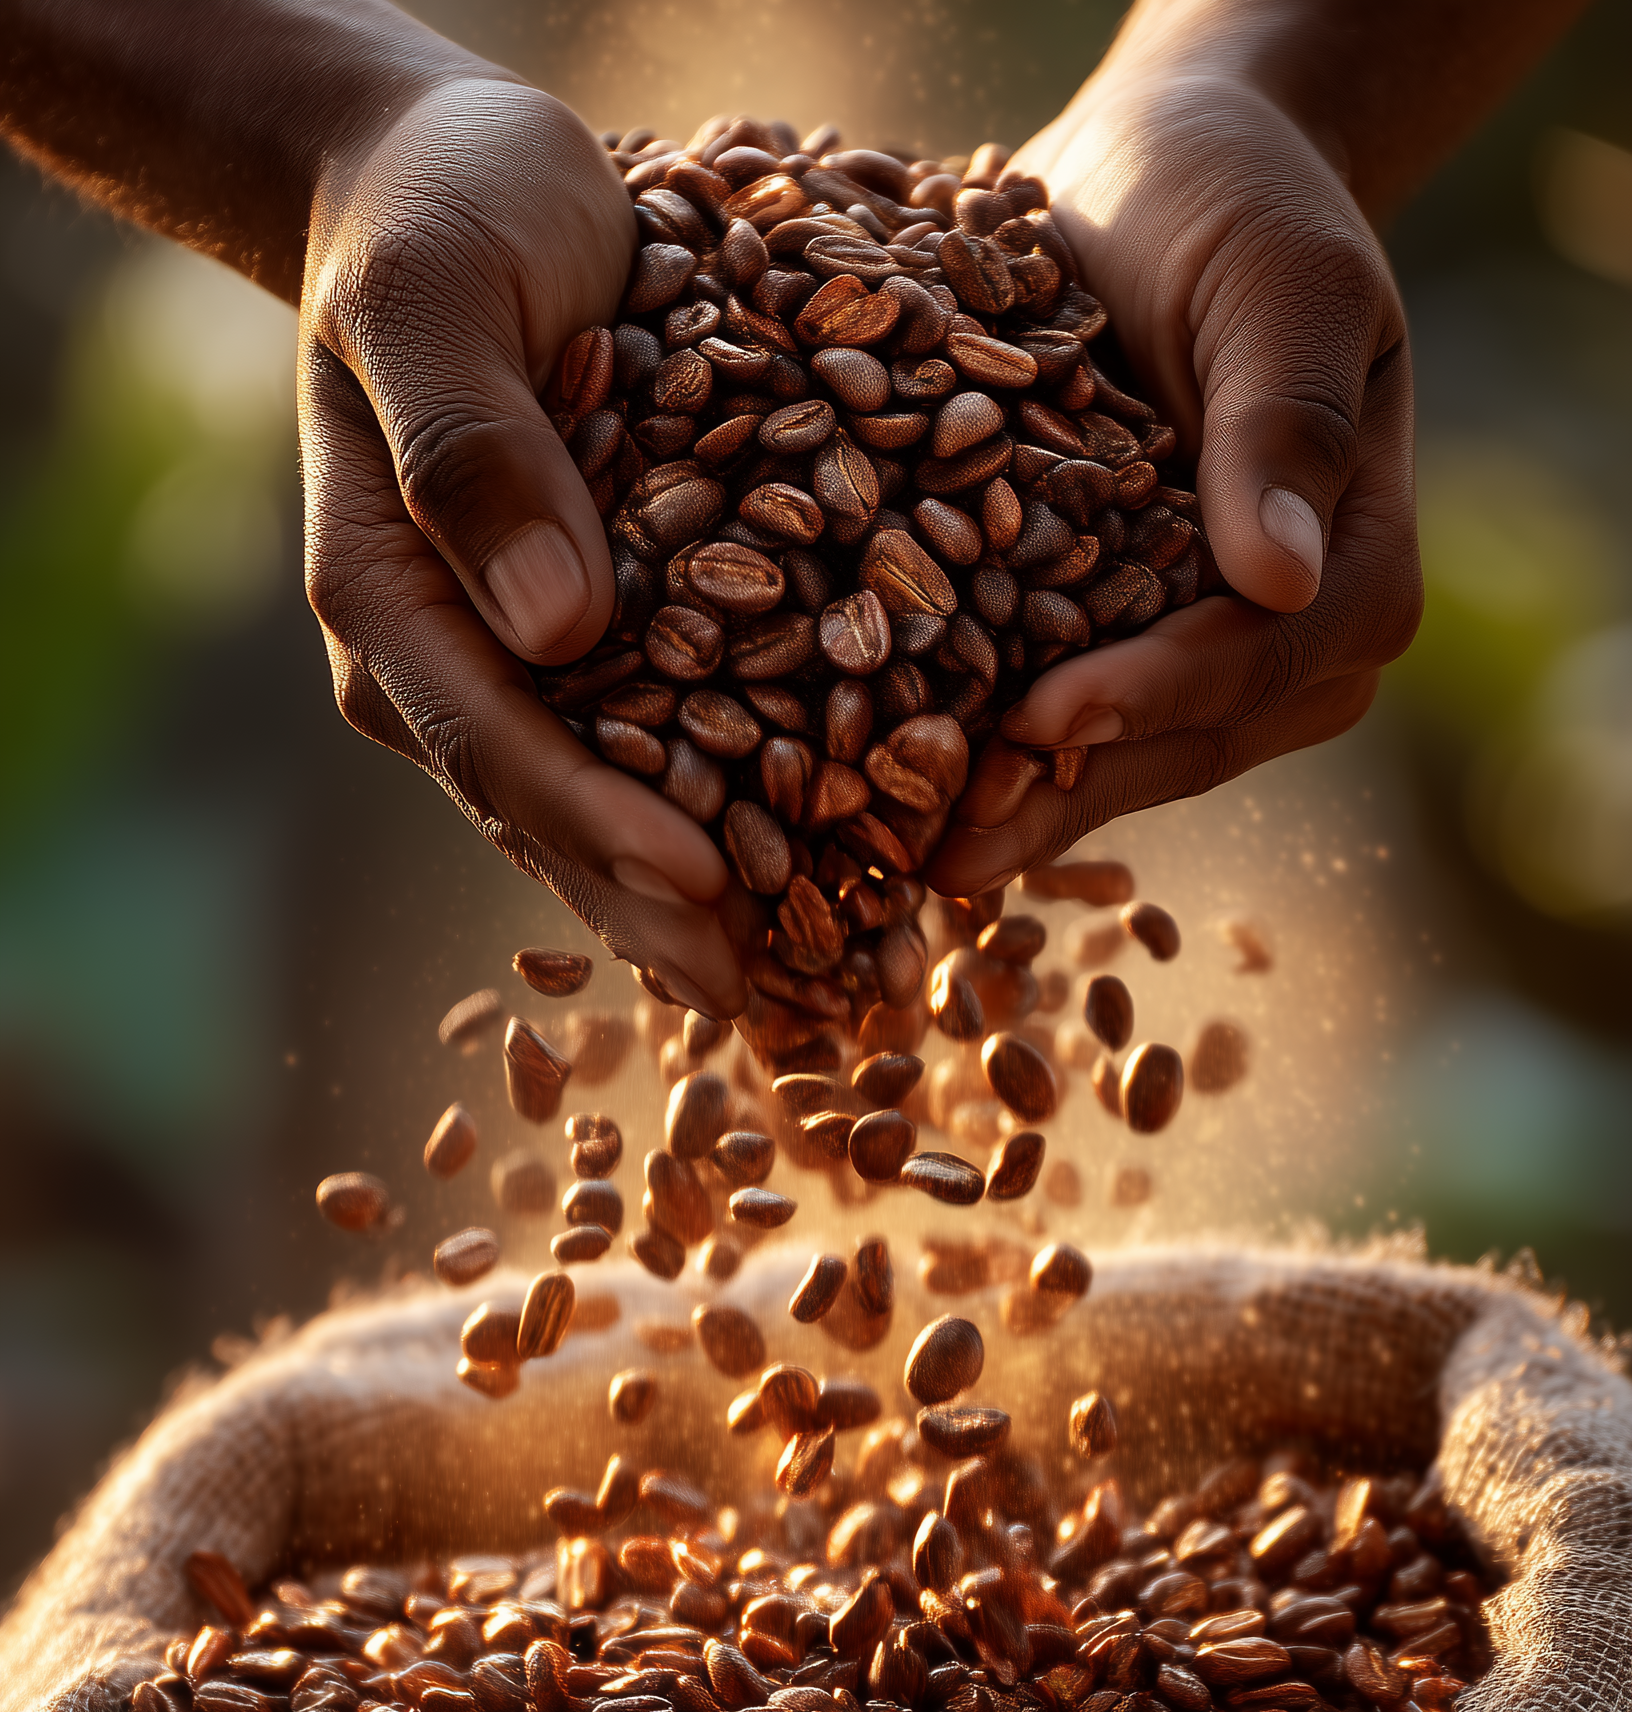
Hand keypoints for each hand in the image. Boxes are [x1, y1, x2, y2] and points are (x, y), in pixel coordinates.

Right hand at [301, 76, 743, 1013]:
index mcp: (391, 602)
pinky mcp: (599, 641)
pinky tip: (832, 866)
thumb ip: (476, 450)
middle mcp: (453, 661)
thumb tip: (555, 626)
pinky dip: (745, 805)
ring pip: (615, 807)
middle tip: (777, 1000)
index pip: (498, 742)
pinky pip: (674, 742)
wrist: (459, 183)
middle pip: (559, 816)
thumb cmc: (441, 217)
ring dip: (710, 897)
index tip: (704, 881)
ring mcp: (524, 663)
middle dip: (666, 913)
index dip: (598, 822)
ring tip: (816, 976)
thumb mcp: (436, 296)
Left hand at [931, 64, 1422, 894]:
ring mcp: (1192, 664)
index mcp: (1351, 573)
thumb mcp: (1278, 285)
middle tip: (943, 850)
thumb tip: (1286, 574)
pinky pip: (1043, 726)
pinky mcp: (1105, 652)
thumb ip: (1282, 423)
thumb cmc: (1238, 207)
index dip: (1146, 695)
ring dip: (1004, 807)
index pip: (1251, 659)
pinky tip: (876, 796)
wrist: (1163, 178)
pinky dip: (966, 757)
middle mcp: (1283, 650)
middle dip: (1056, 794)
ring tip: (898, 857)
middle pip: (1175, 746)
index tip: (1042, 721)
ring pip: (1105, 762)